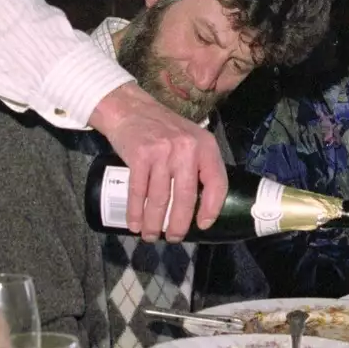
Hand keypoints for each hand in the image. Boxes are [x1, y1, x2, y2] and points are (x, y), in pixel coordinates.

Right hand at [88, 83, 225, 241]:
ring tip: (151, 236)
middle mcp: (187, 148)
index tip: (202, 225)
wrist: (131, 109)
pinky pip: (138, 192)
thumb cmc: (163, 129)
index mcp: (205, 145)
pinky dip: (135, 212)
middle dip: (178, 224)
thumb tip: (201, 205)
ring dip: (154, 223)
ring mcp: (162, 152)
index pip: (217, 183)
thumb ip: (199, 165)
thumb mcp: (190, 140)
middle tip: (174, 238)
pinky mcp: (139, 155)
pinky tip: (135, 224)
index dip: (211, 208)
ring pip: (160, 199)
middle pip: (186, 197)